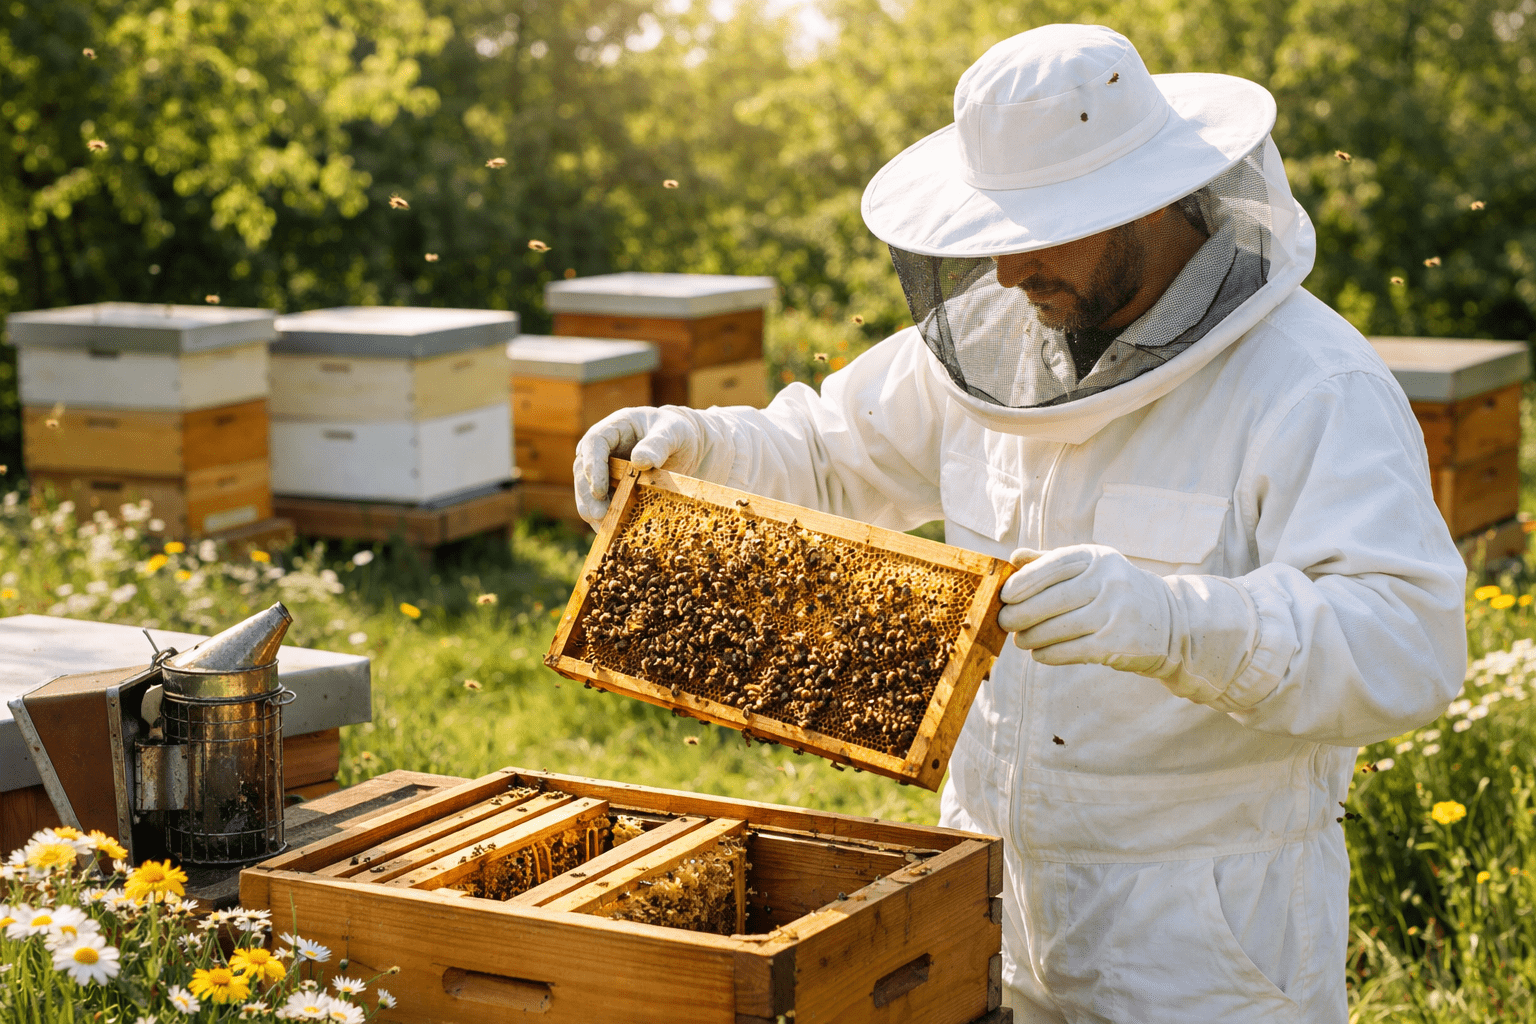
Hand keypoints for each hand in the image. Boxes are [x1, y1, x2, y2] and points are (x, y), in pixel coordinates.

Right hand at [572, 407, 703, 526]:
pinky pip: (602, 503)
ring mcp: (603, 469)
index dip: (593, 467)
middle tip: (599, 516)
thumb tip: (640, 461)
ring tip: (603, 528)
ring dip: (592, 510)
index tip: (599, 490)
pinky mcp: (611, 488)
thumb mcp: (673, 433)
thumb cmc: (677, 433)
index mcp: (613, 428)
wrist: (683, 447)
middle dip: (588, 495)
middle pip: (583, 470)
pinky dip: (605, 517)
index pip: (594, 443)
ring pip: (587, 490)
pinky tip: (612, 532)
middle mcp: (601, 449)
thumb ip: (658, 444)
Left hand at [997, 544, 1174, 674]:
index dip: (1023, 582)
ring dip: (1031, 637)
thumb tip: (1013, 559)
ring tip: (1020, 640)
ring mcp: (1115, 613)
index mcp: (1098, 558)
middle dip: (1020, 614)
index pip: (1052, 566)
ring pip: (1058, 628)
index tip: (1004, 595)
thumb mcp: (1092, 568)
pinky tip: (1039, 654)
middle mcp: (1109, 582)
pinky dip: (1049, 654)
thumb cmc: (1117, 592)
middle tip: (1004, 622)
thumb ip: (1052, 561)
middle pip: (1051, 600)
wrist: (1172, 622)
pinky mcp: (1117, 644)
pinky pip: (1071, 651)